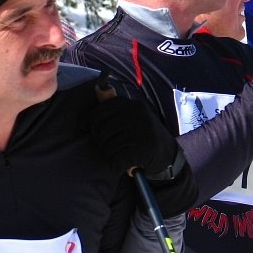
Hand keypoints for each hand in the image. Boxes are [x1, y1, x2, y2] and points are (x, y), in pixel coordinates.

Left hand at [87, 92, 197, 216]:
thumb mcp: (134, 117)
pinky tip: (125, 164)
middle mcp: (137, 114)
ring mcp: (140, 131)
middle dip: (100, 141)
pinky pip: (116, 159)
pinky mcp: (143, 149)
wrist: (168, 156)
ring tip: (121, 154)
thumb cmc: (145, 136)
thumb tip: (97, 88)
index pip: (101, 110)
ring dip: (110, 154)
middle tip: (110, 146)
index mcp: (133, 105)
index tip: (84, 126)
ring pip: (107, 146)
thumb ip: (117, 107)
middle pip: (101, 130)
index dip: (89, 119)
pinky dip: (117, 165)